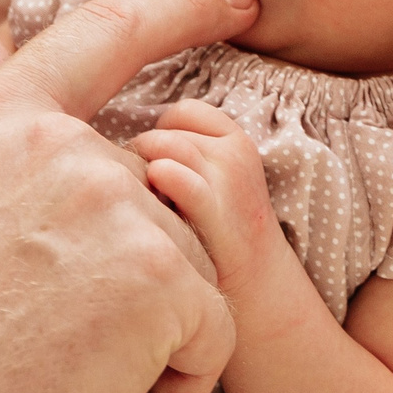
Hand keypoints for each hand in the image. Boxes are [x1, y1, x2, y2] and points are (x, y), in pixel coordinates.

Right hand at [0, 0, 259, 392]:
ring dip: (152, 342)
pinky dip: (176, 392)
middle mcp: (56, 143)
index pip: (102, 34)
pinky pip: (213, 333)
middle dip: (128, 280)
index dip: (179, 8)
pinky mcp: (164, 277)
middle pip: (151, 195)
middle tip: (52, 359)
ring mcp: (115, 204)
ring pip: (188, 266)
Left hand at [131, 99, 285, 300]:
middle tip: (145, 187)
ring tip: (148, 199)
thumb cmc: (222, 227)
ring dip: (145, 170)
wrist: (256, 281)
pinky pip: (172, 174)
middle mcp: (234, 153)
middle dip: (146, 156)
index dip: (162, 133)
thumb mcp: (219, 177)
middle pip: (166, 132)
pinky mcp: (212, 207)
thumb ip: (189, 152)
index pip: (183, 111)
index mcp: (237, 139)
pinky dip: (156, 180)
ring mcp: (225, 178)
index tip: (160, 162)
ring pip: (163, 148)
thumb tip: (136, 144)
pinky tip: (154, 201)